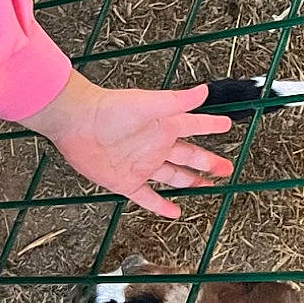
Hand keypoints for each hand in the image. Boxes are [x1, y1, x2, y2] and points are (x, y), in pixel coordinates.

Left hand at [24, 74, 233, 218]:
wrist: (76, 123)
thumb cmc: (110, 108)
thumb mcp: (149, 104)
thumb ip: (177, 101)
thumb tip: (203, 91)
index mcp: (165, 125)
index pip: (195, 125)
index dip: (210, 126)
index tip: (226, 125)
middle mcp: (156, 146)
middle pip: (189, 156)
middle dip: (208, 162)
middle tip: (226, 168)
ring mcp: (143, 165)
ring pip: (174, 176)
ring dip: (191, 181)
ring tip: (208, 186)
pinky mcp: (126, 181)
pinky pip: (148, 197)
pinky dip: (161, 205)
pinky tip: (174, 211)